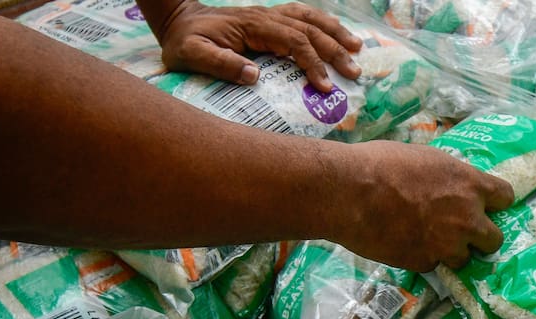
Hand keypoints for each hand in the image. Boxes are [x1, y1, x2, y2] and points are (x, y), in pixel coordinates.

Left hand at [143, 1, 362, 91]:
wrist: (178, 19)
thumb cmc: (184, 41)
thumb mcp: (191, 54)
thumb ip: (220, 64)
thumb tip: (254, 76)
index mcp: (252, 27)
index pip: (292, 41)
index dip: (312, 62)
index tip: (324, 86)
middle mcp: (266, 17)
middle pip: (309, 30)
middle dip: (334, 51)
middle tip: (354, 73)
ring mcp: (269, 15)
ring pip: (310, 19)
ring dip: (335, 33)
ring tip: (357, 50)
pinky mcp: (270, 19)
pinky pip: (303, 16)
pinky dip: (323, 24)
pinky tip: (337, 34)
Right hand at [330, 141, 514, 272]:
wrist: (350, 193)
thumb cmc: (381, 164)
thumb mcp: (425, 158)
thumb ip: (448, 176)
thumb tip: (451, 184)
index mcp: (469, 184)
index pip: (505, 197)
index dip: (495, 202)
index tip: (486, 205)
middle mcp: (466, 218)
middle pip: (494, 239)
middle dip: (480, 236)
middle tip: (461, 231)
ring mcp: (447, 245)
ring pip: (464, 258)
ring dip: (452, 252)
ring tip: (429, 240)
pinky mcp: (424, 263)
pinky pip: (433, 265)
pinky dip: (424, 258)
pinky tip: (405, 244)